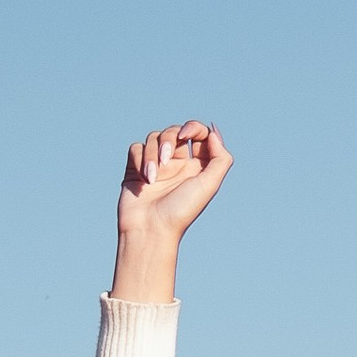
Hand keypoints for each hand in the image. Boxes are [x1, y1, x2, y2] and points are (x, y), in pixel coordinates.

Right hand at [111, 124, 231, 303]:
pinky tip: (143, 178)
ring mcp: (156, 165)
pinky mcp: (136, 168)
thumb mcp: (209, 185)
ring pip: (153, 138)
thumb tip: (213, 132)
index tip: (186, 136)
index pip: (198, 134)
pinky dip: (139, 159)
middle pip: (173, 131)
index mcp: (197, 166)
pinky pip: (136, 148)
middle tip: (166, 157)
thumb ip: (221, 158)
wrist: (150, 229)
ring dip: (152, 154)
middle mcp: (177, 164)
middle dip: (168, 138)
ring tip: (152, 177)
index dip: (194, 127)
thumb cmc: (181, 211)